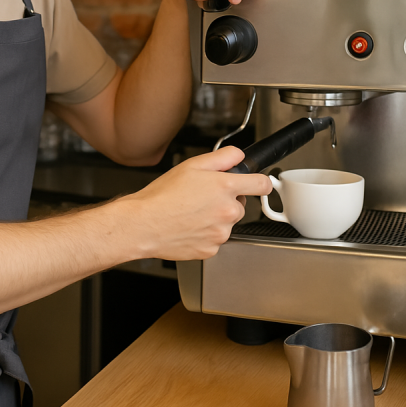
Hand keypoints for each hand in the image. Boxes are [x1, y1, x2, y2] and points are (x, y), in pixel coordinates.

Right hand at [123, 146, 272, 260]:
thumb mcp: (191, 165)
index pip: (262, 185)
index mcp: (226, 187)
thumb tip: (239, 156)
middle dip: (227, 199)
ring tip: (191, 212)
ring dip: (216, 218)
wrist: (144, 224)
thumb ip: (222, 157)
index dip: (259, 182)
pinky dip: (206, 233)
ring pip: (227, 222)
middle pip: (240, 204)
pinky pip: (215, 239)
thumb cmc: (163, 195)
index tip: (256, 184)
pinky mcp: (212, 250)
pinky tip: (189, 226)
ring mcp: (221, 233)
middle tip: (202, 196)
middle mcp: (228, 212)